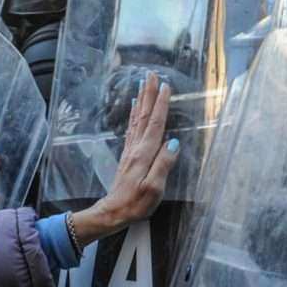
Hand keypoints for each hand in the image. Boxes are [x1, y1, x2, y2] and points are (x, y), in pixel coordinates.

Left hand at [70, 72, 178, 243]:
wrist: (113, 212)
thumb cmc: (136, 203)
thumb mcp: (154, 188)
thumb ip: (164, 164)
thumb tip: (174, 143)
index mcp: (144, 154)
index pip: (155, 124)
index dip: (162, 105)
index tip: (166, 86)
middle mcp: (136, 148)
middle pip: (145, 116)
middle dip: (149, 95)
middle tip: (151, 74)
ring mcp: (131, 151)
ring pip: (137, 119)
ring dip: (142, 100)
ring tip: (143, 84)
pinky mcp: (128, 156)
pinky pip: (132, 128)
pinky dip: (135, 114)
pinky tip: (135, 107)